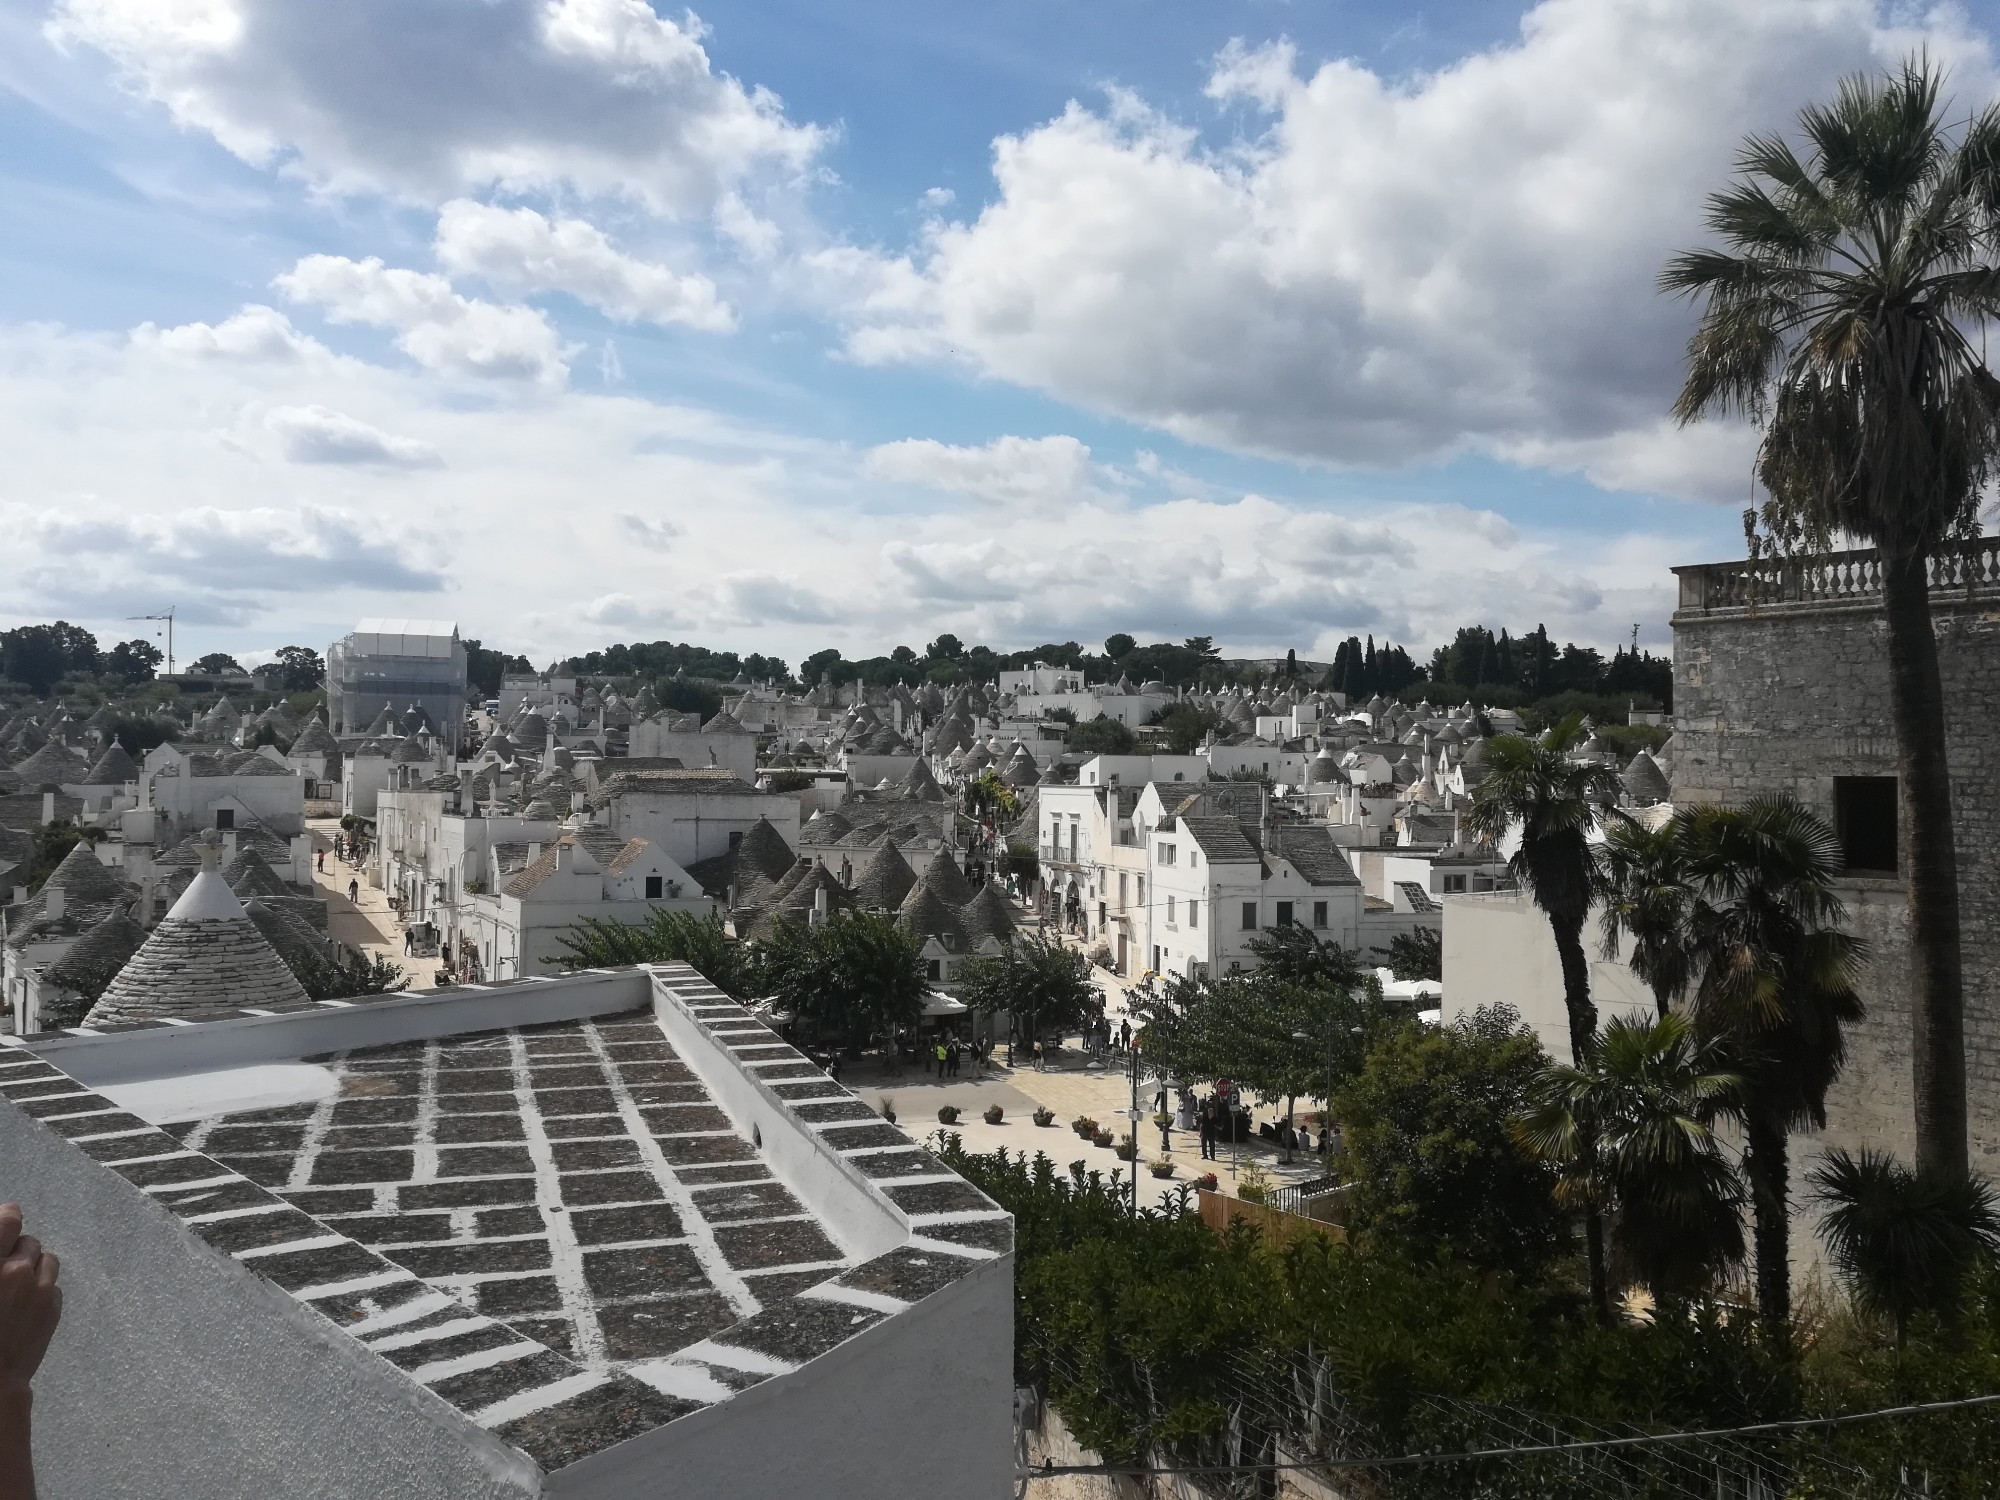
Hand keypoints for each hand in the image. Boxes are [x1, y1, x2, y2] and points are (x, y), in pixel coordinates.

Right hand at [0, 1206, 60, 1389]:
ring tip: (17, 1288)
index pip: (8, 1220)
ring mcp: (38, 1289)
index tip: (7, 1221)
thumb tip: (5, 1243)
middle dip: (17, 1252)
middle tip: (3, 1271)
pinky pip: (53, 1285)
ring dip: (33, 1268)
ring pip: (47, 1260)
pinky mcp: (52, 1308)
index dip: (7, 1219)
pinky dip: (42, 1290)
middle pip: (29, 1242)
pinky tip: (25, 1308)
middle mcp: (14, 1271)